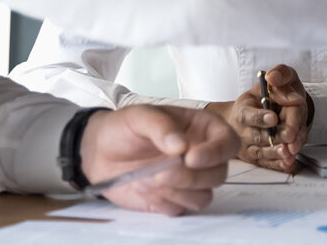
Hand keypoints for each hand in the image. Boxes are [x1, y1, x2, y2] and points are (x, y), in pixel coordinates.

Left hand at [79, 105, 236, 214]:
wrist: (98, 152)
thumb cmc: (124, 128)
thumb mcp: (140, 116)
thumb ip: (161, 127)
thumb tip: (181, 145)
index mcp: (202, 130)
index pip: (228, 143)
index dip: (216, 153)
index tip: (191, 159)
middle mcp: (202, 156)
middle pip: (218, 174)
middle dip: (191, 178)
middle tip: (161, 173)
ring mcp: (189, 181)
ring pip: (204, 196)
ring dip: (177, 192)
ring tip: (146, 179)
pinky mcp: (173, 200)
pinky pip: (182, 210)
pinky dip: (164, 203)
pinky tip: (144, 189)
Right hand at [207, 64, 310, 172]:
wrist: (255, 112)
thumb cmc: (266, 94)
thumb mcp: (274, 79)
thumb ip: (278, 76)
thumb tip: (275, 78)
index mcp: (243, 109)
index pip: (249, 114)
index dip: (260, 116)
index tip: (273, 118)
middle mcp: (242, 130)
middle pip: (257, 135)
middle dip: (274, 136)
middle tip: (289, 135)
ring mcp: (248, 146)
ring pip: (261, 152)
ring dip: (275, 153)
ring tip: (288, 152)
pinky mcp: (257, 158)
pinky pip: (267, 163)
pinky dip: (278, 165)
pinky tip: (288, 164)